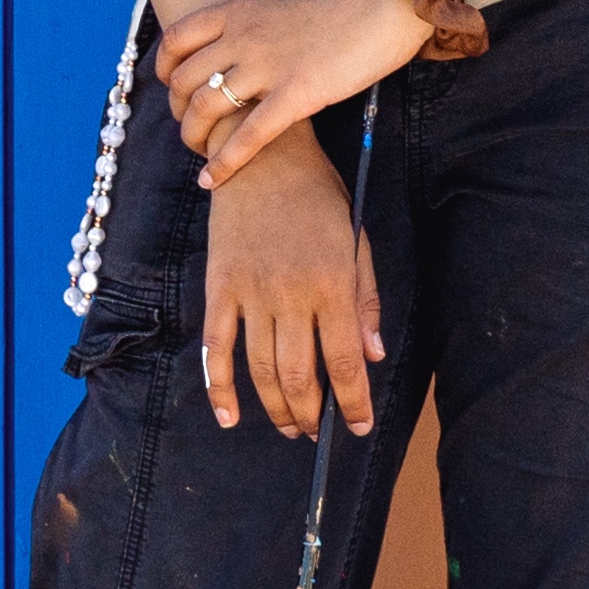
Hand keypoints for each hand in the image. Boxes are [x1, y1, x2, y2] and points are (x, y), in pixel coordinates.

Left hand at [157, 0, 423, 189]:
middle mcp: (244, 36)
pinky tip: (212, 180)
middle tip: (191, 127)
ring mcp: (267, 65)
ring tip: (200, 155)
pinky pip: (248, 136)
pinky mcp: (296, 94)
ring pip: (207, 108)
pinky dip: (225, 163)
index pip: (178, 38)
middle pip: (185, 78)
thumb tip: (256, 41)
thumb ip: (263, 20)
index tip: (171, 85)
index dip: (165, 67)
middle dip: (179, 109)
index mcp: (241, 10)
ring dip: (195, 137)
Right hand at [200, 130, 387, 439]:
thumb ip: (365, 300)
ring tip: (289, 427)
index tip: (358, 426)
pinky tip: (230, 416)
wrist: (263, 156)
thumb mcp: (356, 240)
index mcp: (332, 283)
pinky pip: (215, 347)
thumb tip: (373, 355)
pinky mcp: (218, 287)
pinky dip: (219, 387)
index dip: (352, 402)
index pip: (344, 361)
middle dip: (311, 414)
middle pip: (299, 375)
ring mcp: (250, 293)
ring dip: (276, 408)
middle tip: (317, 432)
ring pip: (260, 369)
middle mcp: (291, 294)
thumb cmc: (319, 196)